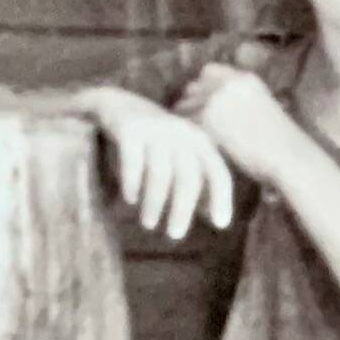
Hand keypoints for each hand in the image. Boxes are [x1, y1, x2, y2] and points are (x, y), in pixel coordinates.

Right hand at [85, 88, 233, 238]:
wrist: (117, 104)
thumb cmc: (155, 140)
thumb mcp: (180, 154)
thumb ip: (196, 180)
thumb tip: (213, 217)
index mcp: (198, 140)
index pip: (217, 171)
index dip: (221, 198)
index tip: (221, 225)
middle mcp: (180, 133)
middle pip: (188, 177)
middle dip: (182, 209)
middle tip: (175, 235)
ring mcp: (155, 130)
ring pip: (160, 173)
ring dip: (155, 202)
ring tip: (149, 224)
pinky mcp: (129, 129)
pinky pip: (133, 161)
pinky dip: (132, 183)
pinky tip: (130, 200)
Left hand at [173, 63, 306, 187]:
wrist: (287, 157)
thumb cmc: (281, 142)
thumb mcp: (263, 108)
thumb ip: (239, 100)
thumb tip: (216, 108)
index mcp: (245, 78)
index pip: (209, 71)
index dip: (203, 88)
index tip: (202, 104)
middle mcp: (228, 83)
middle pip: (193, 86)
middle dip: (190, 102)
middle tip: (190, 121)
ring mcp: (216, 98)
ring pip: (185, 104)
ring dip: (185, 119)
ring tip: (186, 136)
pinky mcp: (207, 118)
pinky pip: (185, 123)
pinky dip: (185, 134)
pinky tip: (190, 146)